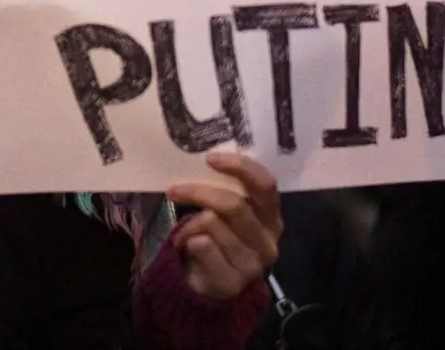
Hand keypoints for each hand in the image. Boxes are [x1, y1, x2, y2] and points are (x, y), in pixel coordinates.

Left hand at [165, 151, 281, 300]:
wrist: (213, 286)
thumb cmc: (220, 240)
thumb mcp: (228, 214)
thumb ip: (226, 191)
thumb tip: (202, 160)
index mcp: (271, 218)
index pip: (265, 185)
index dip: (241, 167)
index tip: (210, 158)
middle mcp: (268, 241)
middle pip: (234, 205)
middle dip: (199, 193)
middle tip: (173, 189)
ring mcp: (252, 264)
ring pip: (212, 224)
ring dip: (189, 224)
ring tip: (184, 231)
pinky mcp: (232, 281)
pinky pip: (202, 245)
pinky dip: (186, 240)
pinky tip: (186, 246)